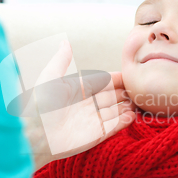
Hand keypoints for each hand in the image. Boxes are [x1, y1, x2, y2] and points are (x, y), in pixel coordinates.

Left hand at [25, 40, 135, 168]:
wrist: (36, 135)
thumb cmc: (40, 104)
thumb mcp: (50, 77)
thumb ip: (61, 60)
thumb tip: (65, 42)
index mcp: (78, 89)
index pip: (103, 81)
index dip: (117, 79)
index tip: (131, 74)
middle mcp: (87, 104)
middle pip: (112, 96)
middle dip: (126, 93)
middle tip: (140, 88)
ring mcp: (92, 120)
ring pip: (116, 111)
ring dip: (127, 106)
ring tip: (140, 101)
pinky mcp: (96, 135)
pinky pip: (114, 127)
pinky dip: (124, 121)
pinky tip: (132, 115)